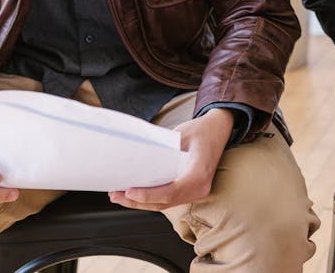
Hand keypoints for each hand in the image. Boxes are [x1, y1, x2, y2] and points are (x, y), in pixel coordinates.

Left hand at [109, 108, 234, 210]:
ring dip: (141, 203)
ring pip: (164, 204)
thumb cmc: (201, 130)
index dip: (148, 195)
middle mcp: (200, 187)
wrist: (219, 129)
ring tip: (119, 196)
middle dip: (137, 202)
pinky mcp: (192, 191)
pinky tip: (135, 195)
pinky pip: (169, 200)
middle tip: (116, 195)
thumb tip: (134, 157)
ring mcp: (197, 192)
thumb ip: (162, 149)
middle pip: (164, 202)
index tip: (129, 191)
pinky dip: (151, 199)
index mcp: (199, 173)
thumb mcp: (181, 134)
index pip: (170, 192)